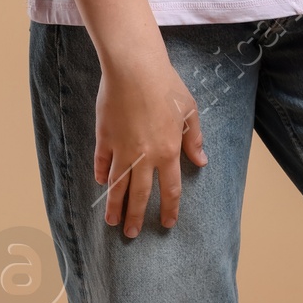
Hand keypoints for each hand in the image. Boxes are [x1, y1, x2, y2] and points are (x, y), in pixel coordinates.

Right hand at [95, 45, 206, 235]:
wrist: (134, 69)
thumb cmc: (166, 86)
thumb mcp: (190, 111)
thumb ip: (194, 139)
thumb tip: (201, 161)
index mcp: (168, 152)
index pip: (170, 190)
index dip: (169, 209)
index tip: (167, 223)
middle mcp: (144, 157)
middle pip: (139, 195)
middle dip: (136, 217)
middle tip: (131, 233)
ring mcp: (121, 149)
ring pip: (117, 184)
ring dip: (114, 205)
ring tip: (111, 221)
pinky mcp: (104, 137)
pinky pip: (101, 162)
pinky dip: (100, 174)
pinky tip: (100, 183)